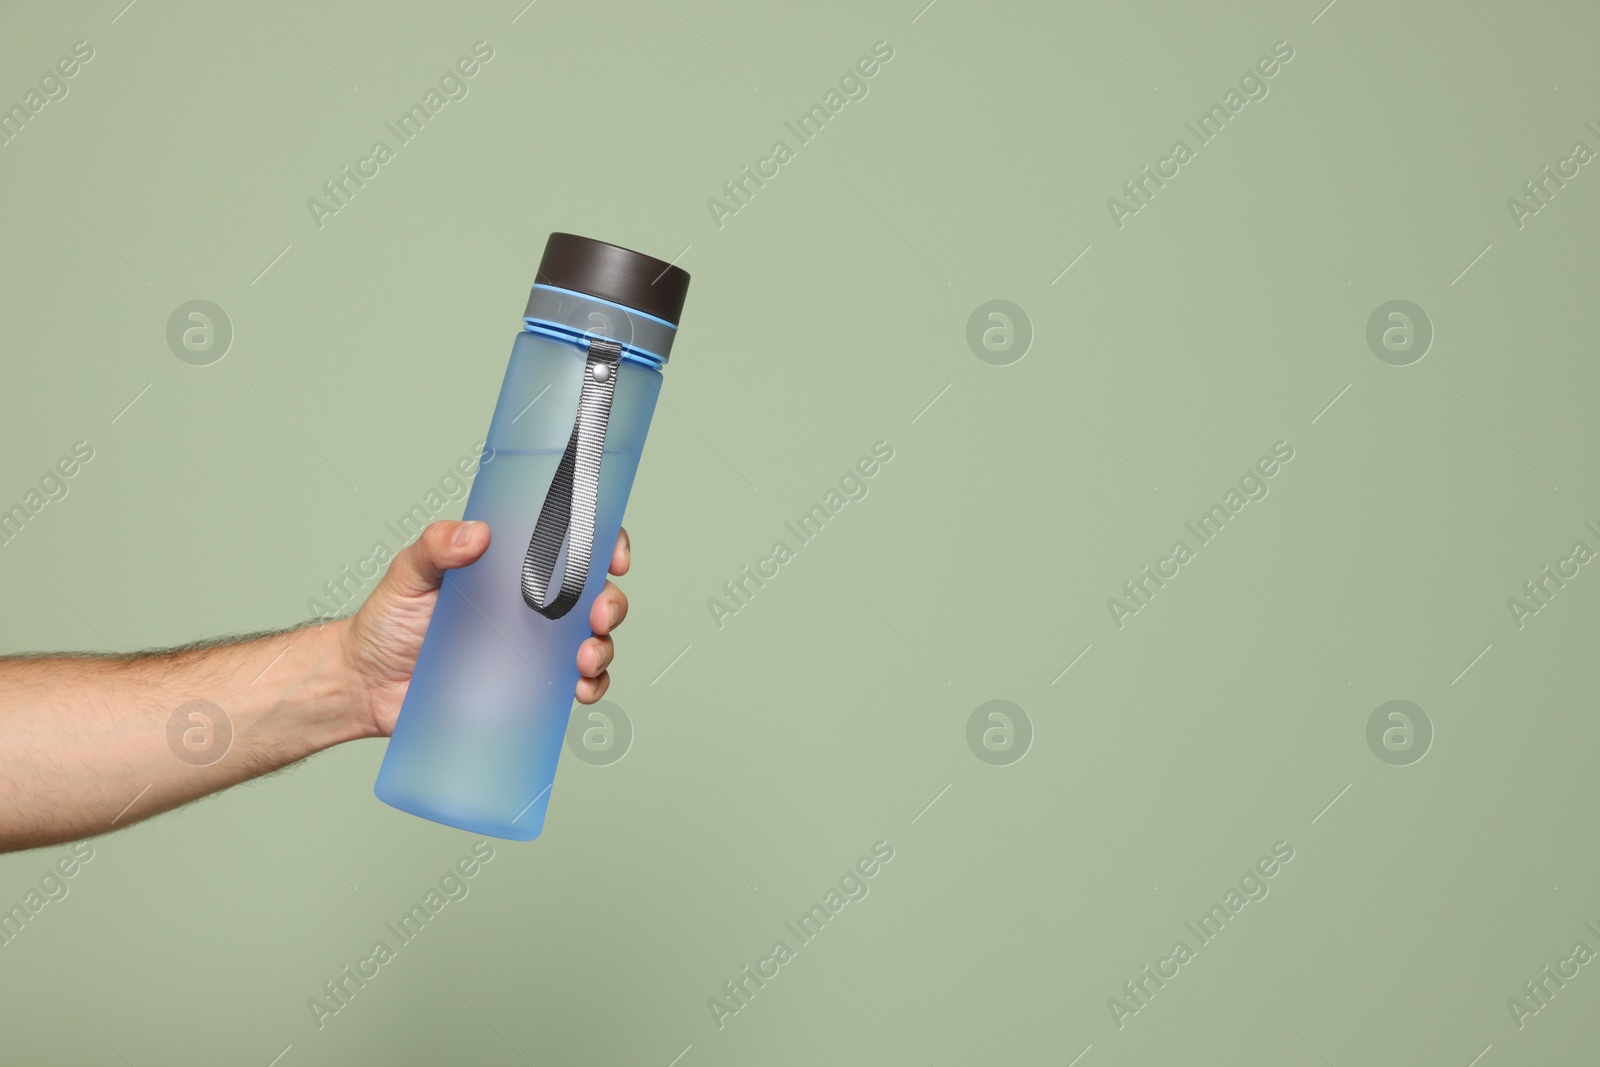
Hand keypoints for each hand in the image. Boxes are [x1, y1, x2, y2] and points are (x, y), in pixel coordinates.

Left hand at [340, 520, 630, 737]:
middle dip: (611, 603)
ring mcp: (533, 646)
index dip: (604, 544)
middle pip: (595, 593)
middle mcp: (531, 603)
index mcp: (511, 566)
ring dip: (604, 647)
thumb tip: (474, 534)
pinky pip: (576, 684)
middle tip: (598, 615)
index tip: (613, 557)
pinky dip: (592, 686)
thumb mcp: (408, 574)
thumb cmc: (387, 623)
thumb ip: (435, 547)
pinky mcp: (528, 686)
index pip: (571, 544)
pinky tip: (581, 689)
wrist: (366, 686)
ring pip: (594, 640)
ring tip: (584, 660)